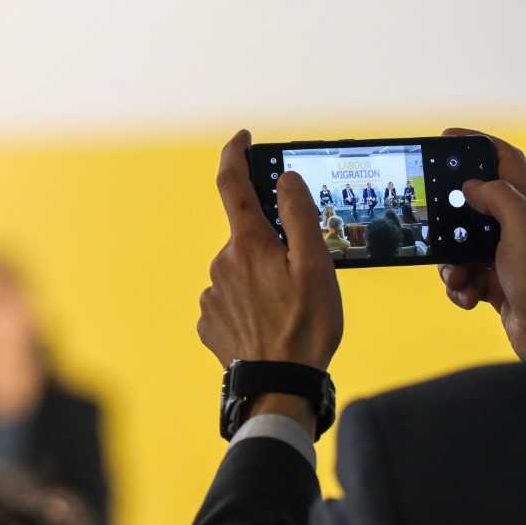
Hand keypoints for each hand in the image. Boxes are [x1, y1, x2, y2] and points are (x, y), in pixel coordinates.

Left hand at [198, 130, 343, 371]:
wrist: (278, 386)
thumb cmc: (306, 326)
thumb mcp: (316, 266)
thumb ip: (299, 216)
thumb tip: (284, 179)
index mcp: (247, 243)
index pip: (233, 183)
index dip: (236, 154)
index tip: (243, 138)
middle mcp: (221, 262)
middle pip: (247, 236)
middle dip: (271, 246)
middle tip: (302, 278)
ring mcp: (211, 294)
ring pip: (240, 271)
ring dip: (262, 280)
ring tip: (290, 312)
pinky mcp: (208, 322)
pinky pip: (231, 301)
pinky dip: (250, 305)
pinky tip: (269, 326)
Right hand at [437, 128, 525, 358]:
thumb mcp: (522, 224)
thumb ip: (497, 196)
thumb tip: (470, 187)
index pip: (503, 158)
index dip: (477, 142)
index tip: (447, 137)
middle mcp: (516, 225)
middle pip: (473, 201)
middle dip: (449, 212)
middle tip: (430, 212)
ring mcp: (503, 254)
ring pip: (459, 243)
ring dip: (450, 260)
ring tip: (457, 274)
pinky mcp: (493, 281)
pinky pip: (462, 274)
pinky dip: (459, 286)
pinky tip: (469, 295)